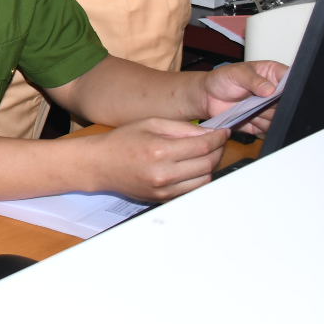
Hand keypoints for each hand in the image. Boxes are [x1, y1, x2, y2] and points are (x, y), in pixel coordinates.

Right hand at [93, 118, 230, 201]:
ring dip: (210, 166)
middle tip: (217, 141)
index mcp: (159, 150)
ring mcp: (164, 189)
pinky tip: (193, 167)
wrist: (100, 165)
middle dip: (217, 150)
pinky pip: (192, 190)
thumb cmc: (122, 141)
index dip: (218, 137)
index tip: (223, 132)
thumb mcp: (150, 124)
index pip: (202, 146)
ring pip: (205, 180)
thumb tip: (208, 133)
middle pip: (208, 164)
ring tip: (205, 154)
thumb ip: (181, 128)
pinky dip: (199, 178)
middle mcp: (163, 173)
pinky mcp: (163, 199)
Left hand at [200, 60, 287, 136]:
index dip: (290, 87)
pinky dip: (258, 125)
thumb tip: (270, 89)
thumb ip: (254, 80)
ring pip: (280, 117)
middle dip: (274, 104)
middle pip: (289, 103)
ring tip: (247, 105)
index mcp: (274, 74)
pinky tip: (247, 116)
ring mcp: (271, 109)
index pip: (293, 80)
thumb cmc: (222, 79)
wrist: (208, 97)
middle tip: (258, 100)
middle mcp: (276, 93)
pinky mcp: (264, 123)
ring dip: (264, 114)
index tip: (277, 92)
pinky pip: (269, 129)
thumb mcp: (237, 73)